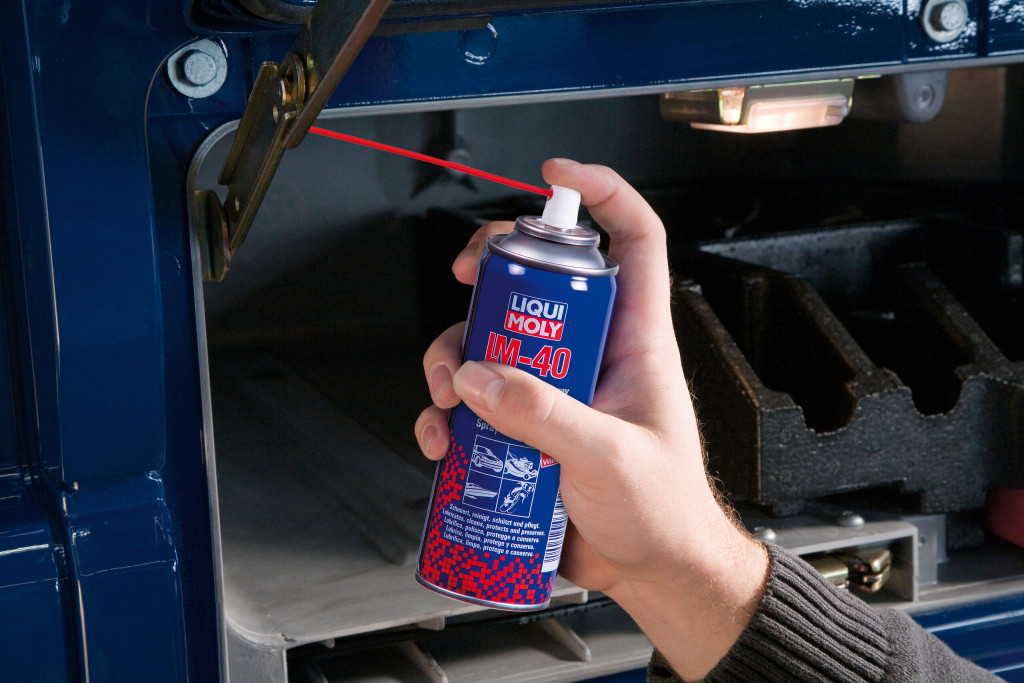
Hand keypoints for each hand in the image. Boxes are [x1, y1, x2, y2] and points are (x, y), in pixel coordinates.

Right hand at [415, 159, 767, 680]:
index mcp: (633, 338)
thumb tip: (480, 376)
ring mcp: (555, 388)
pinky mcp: (527, 427)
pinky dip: (448, 412)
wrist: (652, 571)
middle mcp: (590, 353)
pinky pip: (476, 401)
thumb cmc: (664, 511)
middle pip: (536, 279)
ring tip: (445, 397)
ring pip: (491, 340)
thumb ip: (546, 417)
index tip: (555, 175)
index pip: (632, 240)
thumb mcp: (610, 457)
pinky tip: (442, 439)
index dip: (601, 194)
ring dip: (454, 356)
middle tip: (465, 283)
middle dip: (491, 272)